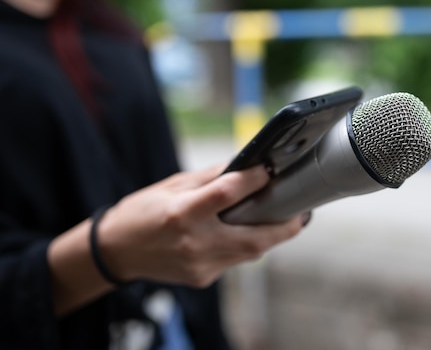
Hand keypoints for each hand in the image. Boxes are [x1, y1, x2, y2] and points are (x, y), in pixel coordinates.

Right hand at [96, 164, 303, 287]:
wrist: (115, 251)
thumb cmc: (142, 211)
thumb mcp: (172, 185)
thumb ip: (211, 178)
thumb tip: (245, 166)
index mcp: (181, 214)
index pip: (227, 194)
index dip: (254, 180)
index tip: (270, 170)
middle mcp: (193, 243)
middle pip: (254, 238)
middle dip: (284, 227)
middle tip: (301, 212)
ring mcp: (199, 265)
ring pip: (249, 253)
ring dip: (268, 236)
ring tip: (281, 219)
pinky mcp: (202, 278)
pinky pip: (234, 261)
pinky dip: (244, 246)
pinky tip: (244, 233)